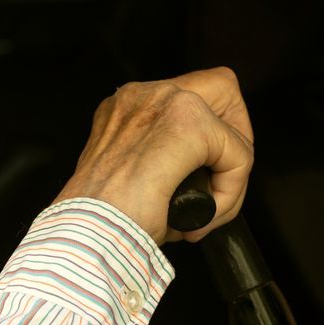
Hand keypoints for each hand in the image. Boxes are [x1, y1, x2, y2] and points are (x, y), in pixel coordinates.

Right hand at [53, 67, 254, 243]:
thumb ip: (157, 167)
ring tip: (207, 211)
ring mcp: (164, 102)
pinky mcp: (188, 125)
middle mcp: (142, 96)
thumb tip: (200, 186)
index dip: (209, 138)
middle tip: (218, 183)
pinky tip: (203, 216)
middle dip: (234, 140)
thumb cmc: (98, 223)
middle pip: (222, 89)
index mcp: (124, 109)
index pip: (188, 99)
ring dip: (231, 175)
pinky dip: (231, 191)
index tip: (199, 180)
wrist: (84, 235)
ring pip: (233, 128)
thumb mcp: (125, 182)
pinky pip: (239, 154)